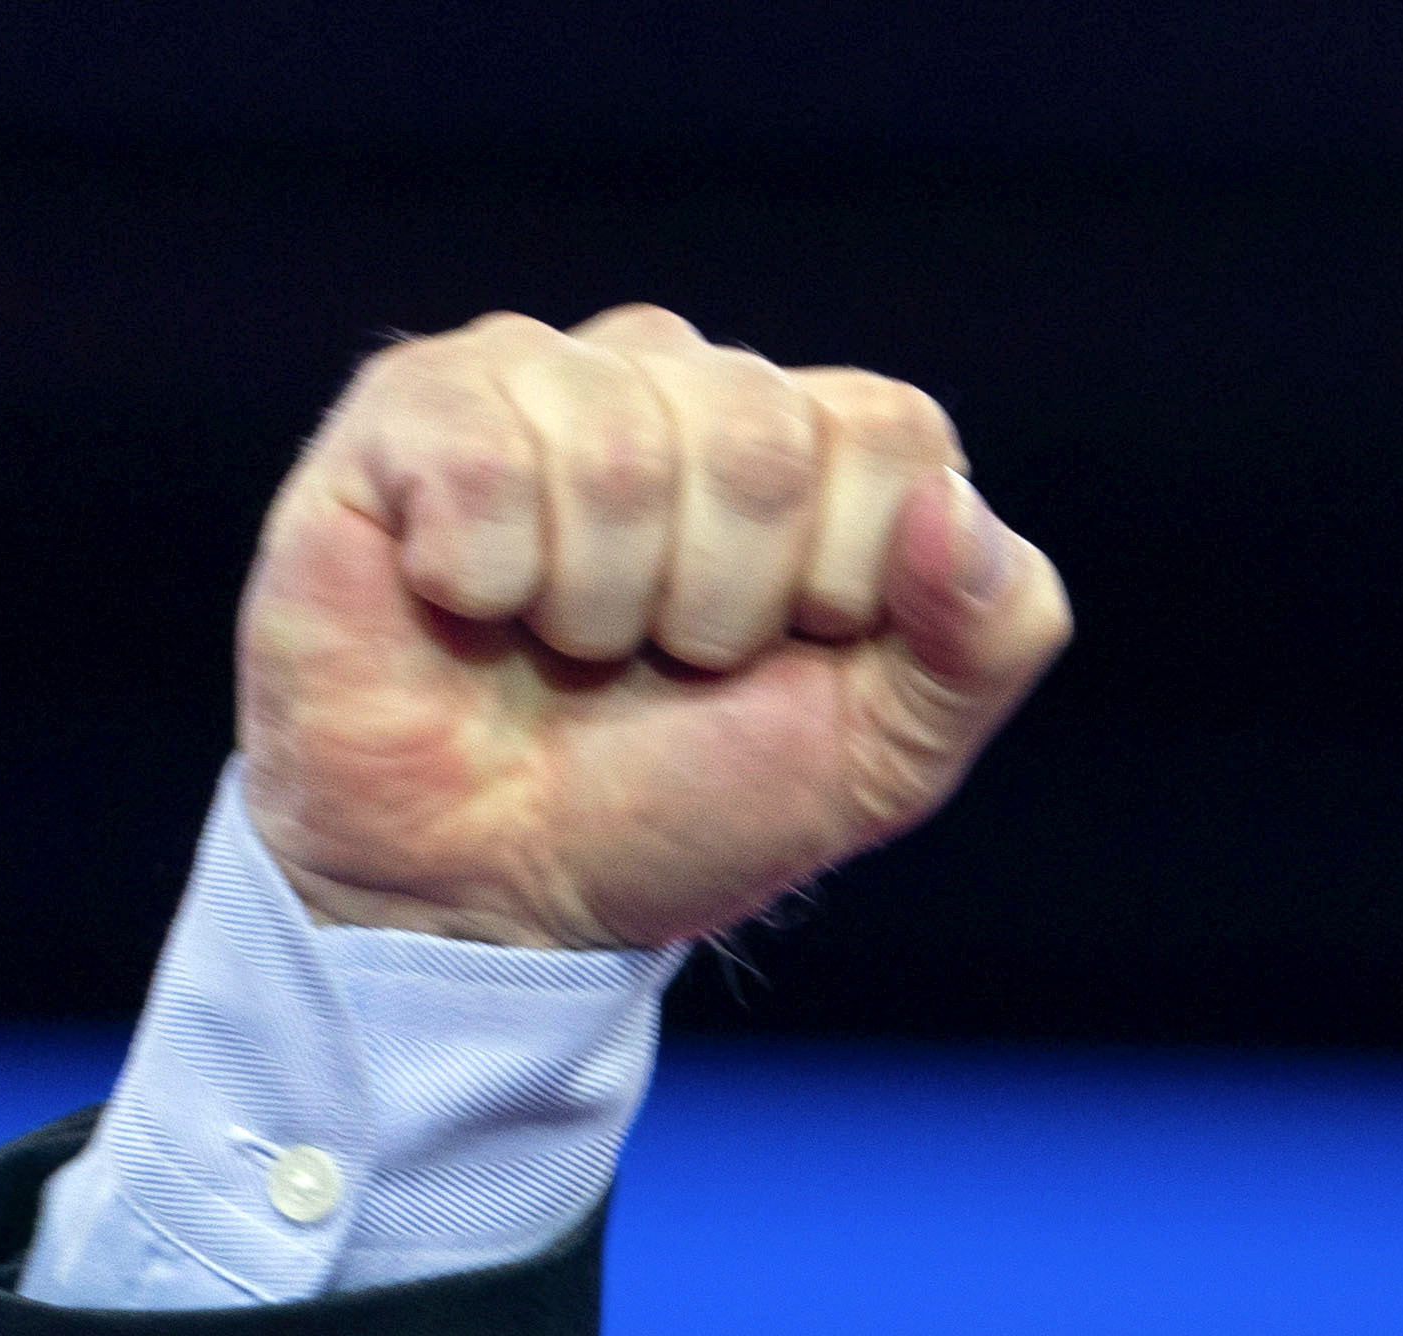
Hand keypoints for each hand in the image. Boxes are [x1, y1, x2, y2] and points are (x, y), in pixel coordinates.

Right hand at [235, 306, 1073, 952]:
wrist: (499, 890)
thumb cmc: (687, 806)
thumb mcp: (889, 757)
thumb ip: (991, 636)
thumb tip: (954, 503)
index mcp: (817, 444)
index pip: (890, 432)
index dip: (844, 579)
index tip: (783, 658)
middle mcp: (685, 379)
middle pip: (759, 432)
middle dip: (720, 606)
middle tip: (663, 662)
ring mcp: (544, 376)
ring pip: (620, 442)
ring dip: (600, 603)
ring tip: (565, 644)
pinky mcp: (412, 406)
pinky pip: (482, 452)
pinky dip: (486, 576)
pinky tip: (467, 600)